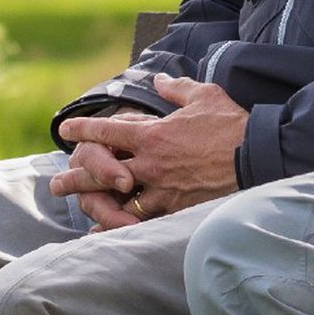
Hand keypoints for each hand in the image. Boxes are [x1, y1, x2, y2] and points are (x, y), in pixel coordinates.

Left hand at [53, 76, 245, 225]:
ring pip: (119, 201)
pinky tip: (115, 234)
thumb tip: (160, 80)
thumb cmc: (231, 125)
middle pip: (102, 172)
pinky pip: (145, 221)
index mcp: (153, 134)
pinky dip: (128, 227)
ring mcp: (162, 189)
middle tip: (56, 184)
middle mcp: (150, 163)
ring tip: (84, 214)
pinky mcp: (176, 209)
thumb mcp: (204, 96)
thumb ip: (176, 88)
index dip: (84, 128)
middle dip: (76, 177)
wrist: (257, 156)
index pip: (108, 130)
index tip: (66, 130)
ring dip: (98, 207)